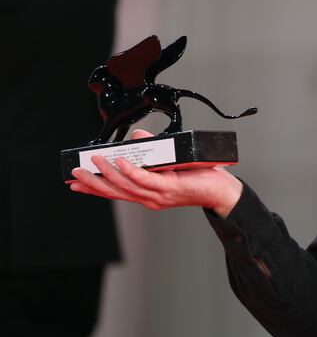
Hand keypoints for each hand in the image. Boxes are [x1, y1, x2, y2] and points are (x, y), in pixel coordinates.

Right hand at [69, 129, 242, 217]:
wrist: (221, 191)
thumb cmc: (199, 178)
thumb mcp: (170, 162)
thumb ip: (152, 151)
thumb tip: (137, 137)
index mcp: (147, 195)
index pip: (116, 193)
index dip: (95, 188)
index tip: (75, 183)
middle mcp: (150, 199)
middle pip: (115, 192)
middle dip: (93, 183)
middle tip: (75, 174)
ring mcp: (159, 195)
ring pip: (127, 186)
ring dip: (108, 173)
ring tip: (94, 161)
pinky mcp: (170, 188)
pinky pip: (146, 179)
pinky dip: (131, 171)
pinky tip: (121, 161)